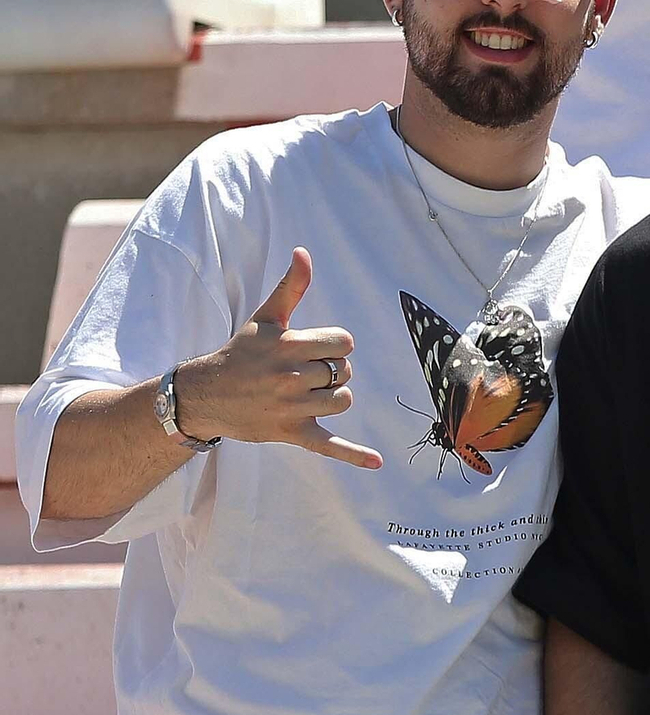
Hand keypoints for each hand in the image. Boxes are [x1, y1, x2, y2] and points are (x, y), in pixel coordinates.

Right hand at [175, 249, 379, 467]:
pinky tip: (377, 462)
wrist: (206, 394)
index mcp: (290, 346)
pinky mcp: (291, 433)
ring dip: (332, 396)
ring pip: (342, 400)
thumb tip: (303, 252)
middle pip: (344, 372)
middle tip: (302, 372)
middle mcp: (292, 377)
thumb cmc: (241, 352)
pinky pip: (329, 446)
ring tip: (307, 392)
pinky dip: (354, 455)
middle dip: (330, 371)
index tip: (312, 348)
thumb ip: (291, 286)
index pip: (344, 344)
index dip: (334, 345)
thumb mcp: (267, 317)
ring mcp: (292, 408)